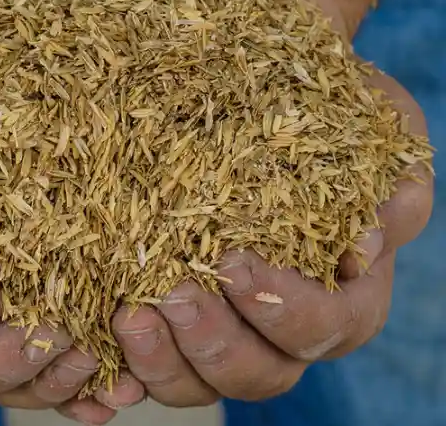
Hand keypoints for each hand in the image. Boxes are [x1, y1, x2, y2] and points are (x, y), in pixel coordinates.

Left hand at [111, 69, 432, 406]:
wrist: (260, 105)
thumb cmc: (324, 119)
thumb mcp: (376, 134)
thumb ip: (393, 189)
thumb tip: (369, 245)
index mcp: (339, 296)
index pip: (323, 327)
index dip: (280, 307)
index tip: (233, 261)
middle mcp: (279, 327)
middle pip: (258, 371)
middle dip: (213, 340)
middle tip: (171, 292)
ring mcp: (220, 329)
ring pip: (197, 381)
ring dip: (160, 359)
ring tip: (126, 312)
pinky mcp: (168, 322)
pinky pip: (143, 366)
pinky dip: (118, 367)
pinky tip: (92, 340)